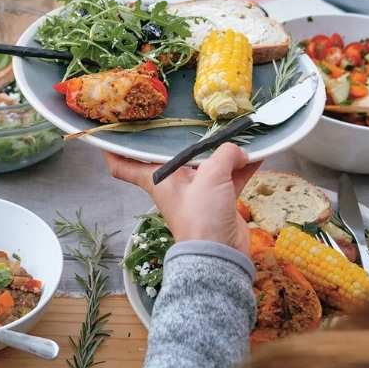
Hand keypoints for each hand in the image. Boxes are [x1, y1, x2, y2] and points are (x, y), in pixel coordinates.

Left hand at [103, 144, 260, 254]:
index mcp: (157, 178)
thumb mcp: (211, 176)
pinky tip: (259, 153)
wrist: (220, 256)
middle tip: (188, 111)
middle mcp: (174, 183)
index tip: (109, 131)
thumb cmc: (202, 215)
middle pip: (172, 155)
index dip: (113, 149)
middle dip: (183, 137)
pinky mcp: (220, 201)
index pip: (124, 165)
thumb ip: (225, 155)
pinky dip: (243, 167)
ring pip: (208, 163)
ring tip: (237, 129)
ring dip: (223, 150)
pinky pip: (231, 177)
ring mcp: (198, 192)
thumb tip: (241, 152)